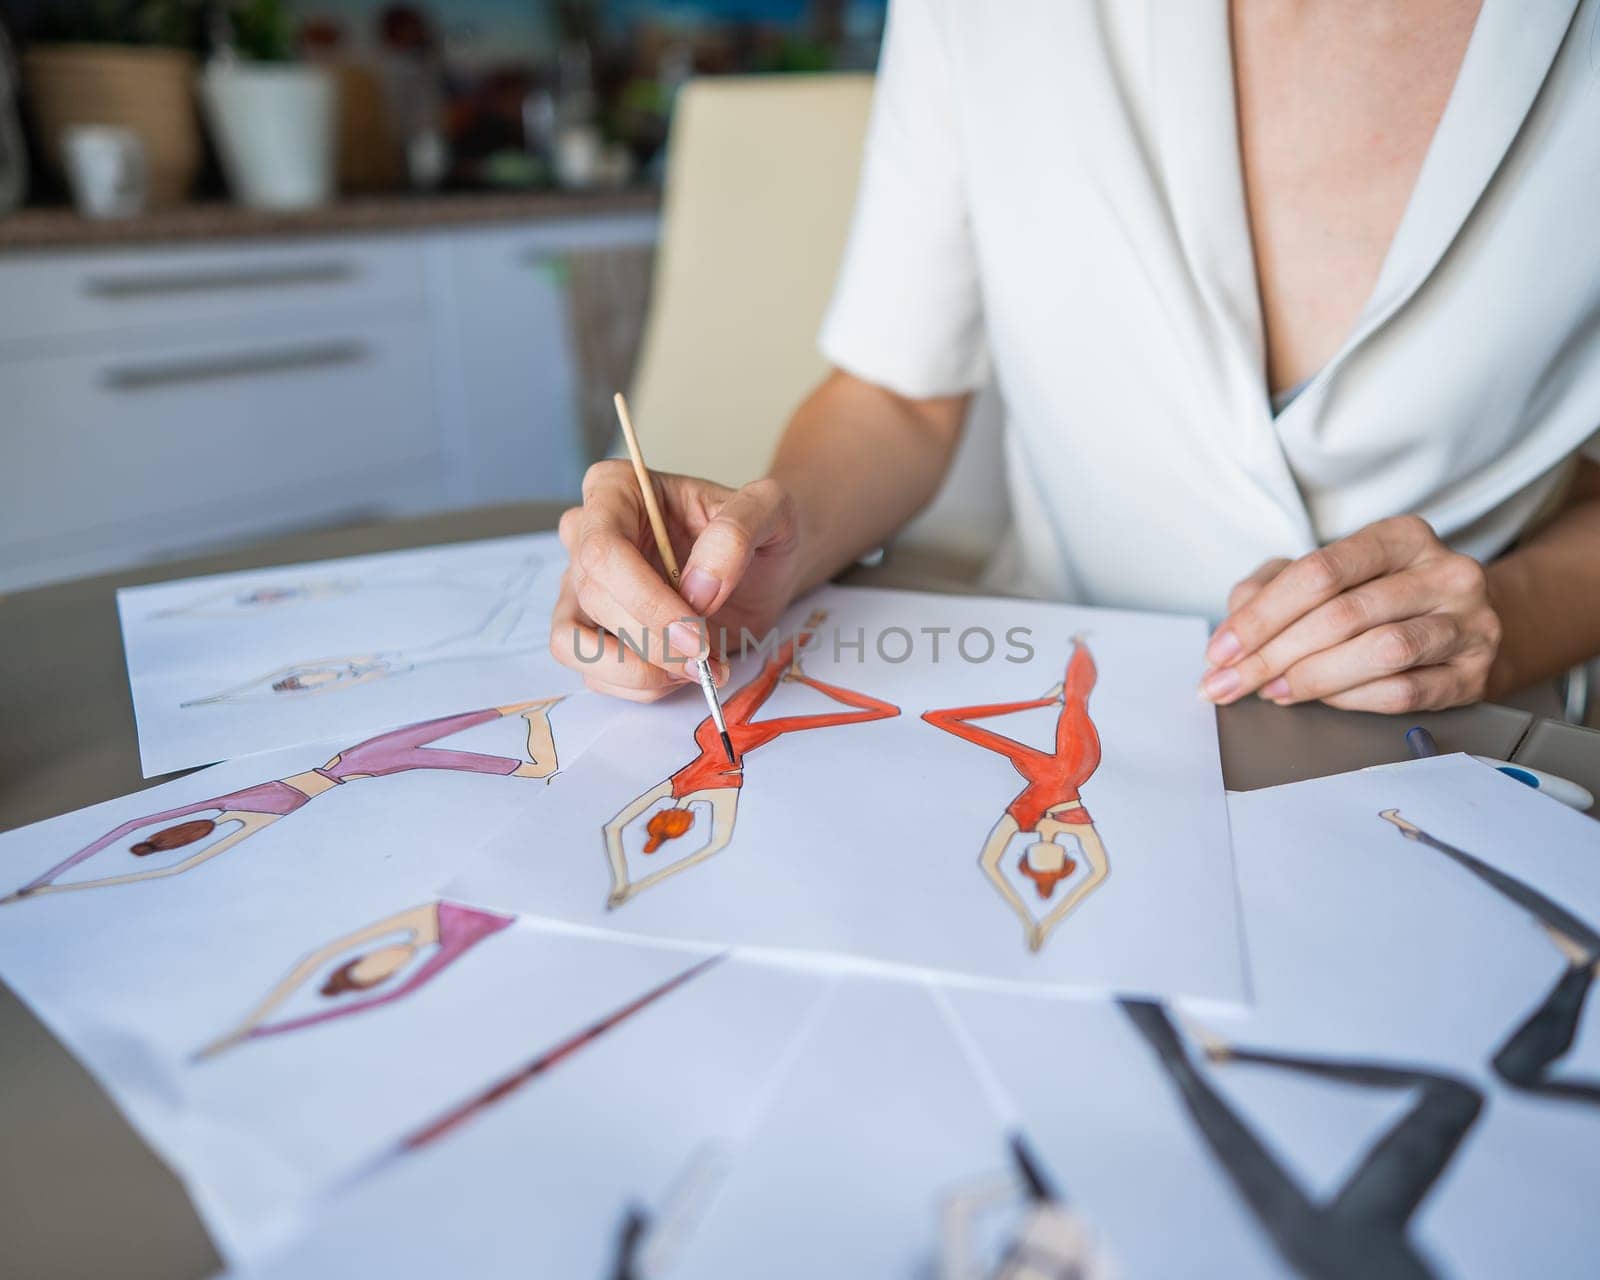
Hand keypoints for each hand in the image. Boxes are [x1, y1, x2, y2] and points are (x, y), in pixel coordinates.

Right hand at [551, 462, 801, 701]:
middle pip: (594, 599)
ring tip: (695, 671)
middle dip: (653, 641)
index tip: (697, 633)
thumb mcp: (769, 508)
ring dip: (636, 672)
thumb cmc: (759, 527)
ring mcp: (582, 587)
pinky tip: (684, 673)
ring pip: (574, 643)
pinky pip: (593, 672)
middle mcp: (586, 535)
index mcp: (615, 490)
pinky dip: (640, 686)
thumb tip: (697, 588)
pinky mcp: (593, 631)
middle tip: (706, 658)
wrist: (765, 564)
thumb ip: (737, 533)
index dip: (646, 600)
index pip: (604, 550)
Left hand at [1199, 515, 1501, 712]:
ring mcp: (1468, 623)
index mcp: (1401, 537)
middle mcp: (1443, 573)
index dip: (1261, 615)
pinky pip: (1405, 692)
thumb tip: (1234, 622)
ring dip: (1312, 678)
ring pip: (1380, 652)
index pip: (1319, 572)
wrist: (1471, 626)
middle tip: (1231, 683)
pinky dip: (1352, 699)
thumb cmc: (1386, 597)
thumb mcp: (1332, 574)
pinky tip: (1323, 699)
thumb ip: (1275, 586)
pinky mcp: (1474, 673)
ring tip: (1273, 691)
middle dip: (1272, 655)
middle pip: (1342, 615)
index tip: (1220, 651)